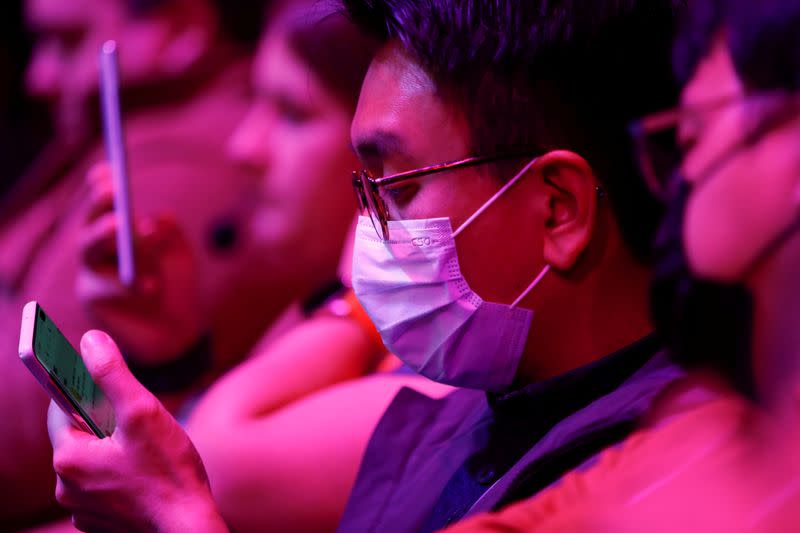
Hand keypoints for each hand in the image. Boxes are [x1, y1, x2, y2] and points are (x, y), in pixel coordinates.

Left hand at [47, 330, 227, 532]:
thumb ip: (112, 373)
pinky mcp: (102, 521)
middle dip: (107, 422)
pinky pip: (104, 484)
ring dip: (115, 448)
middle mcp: (66, 487)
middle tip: (140, 421)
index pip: (61, 408)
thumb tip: (91, 341)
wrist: (186, 530)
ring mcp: (83, 508)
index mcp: (69, 458)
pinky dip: (121, 473)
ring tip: (148, 451)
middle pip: (80, 434)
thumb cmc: (169, 473)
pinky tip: (147, 474)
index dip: (84, 389)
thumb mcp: (142, 412)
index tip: (102, 378)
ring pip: (94, 460)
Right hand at [77, 162, 204, 363]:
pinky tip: (150, 286)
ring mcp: (93, 275)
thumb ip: (170, 235)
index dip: (102, 186)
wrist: (177, 331)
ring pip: (90, 250)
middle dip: (99, 205)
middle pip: (91, 223)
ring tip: (120, 225)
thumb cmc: (175, 286)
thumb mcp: (179, 256)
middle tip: (112, 191)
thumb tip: (158, 217)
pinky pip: (104, 286)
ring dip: (104, 235)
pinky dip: (127, 283)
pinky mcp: (93, 300)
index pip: (106, 204)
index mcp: (120, 233)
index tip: (110, 169)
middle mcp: (100, 250)